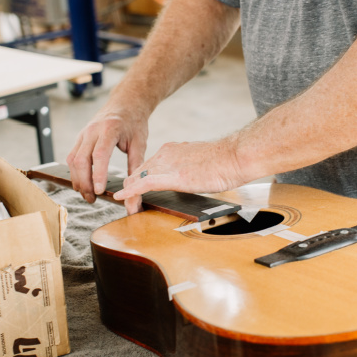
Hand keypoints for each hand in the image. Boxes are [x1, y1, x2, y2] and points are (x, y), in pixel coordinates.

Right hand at [66, 103, 148, 202]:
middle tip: (92, 198)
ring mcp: (83, 133)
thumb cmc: (134, 122)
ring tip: (87, 195)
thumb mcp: (140, 142)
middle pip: (81, 159)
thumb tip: (135, 187)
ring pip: (73, 159)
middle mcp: (92, 130)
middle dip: (84, 182)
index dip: (97, 174)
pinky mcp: (80, 138)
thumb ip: (136, 164)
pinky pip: (72, 157)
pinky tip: (82, 184)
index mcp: (110, 129)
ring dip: (78, 179)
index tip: (99, 191)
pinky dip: (75, 172)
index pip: (99, 154)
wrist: (125, 103)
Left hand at [113, 137, 247, 214]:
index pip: (148, 165)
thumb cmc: (226, 162)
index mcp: (172, 150)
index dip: (139, 179)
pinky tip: (122, 198)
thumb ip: (187, 168)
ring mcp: (166, 163)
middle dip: (131, 188)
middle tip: (128, 203)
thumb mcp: (199, 163)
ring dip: (130, 194)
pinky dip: (130, 192)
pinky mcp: (170, 175)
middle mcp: (165, 153)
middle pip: (139, 171)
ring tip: (127, 207)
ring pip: (138, 177)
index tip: (136, 191)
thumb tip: (188, 178)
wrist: (235, 157)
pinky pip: (143, 184)